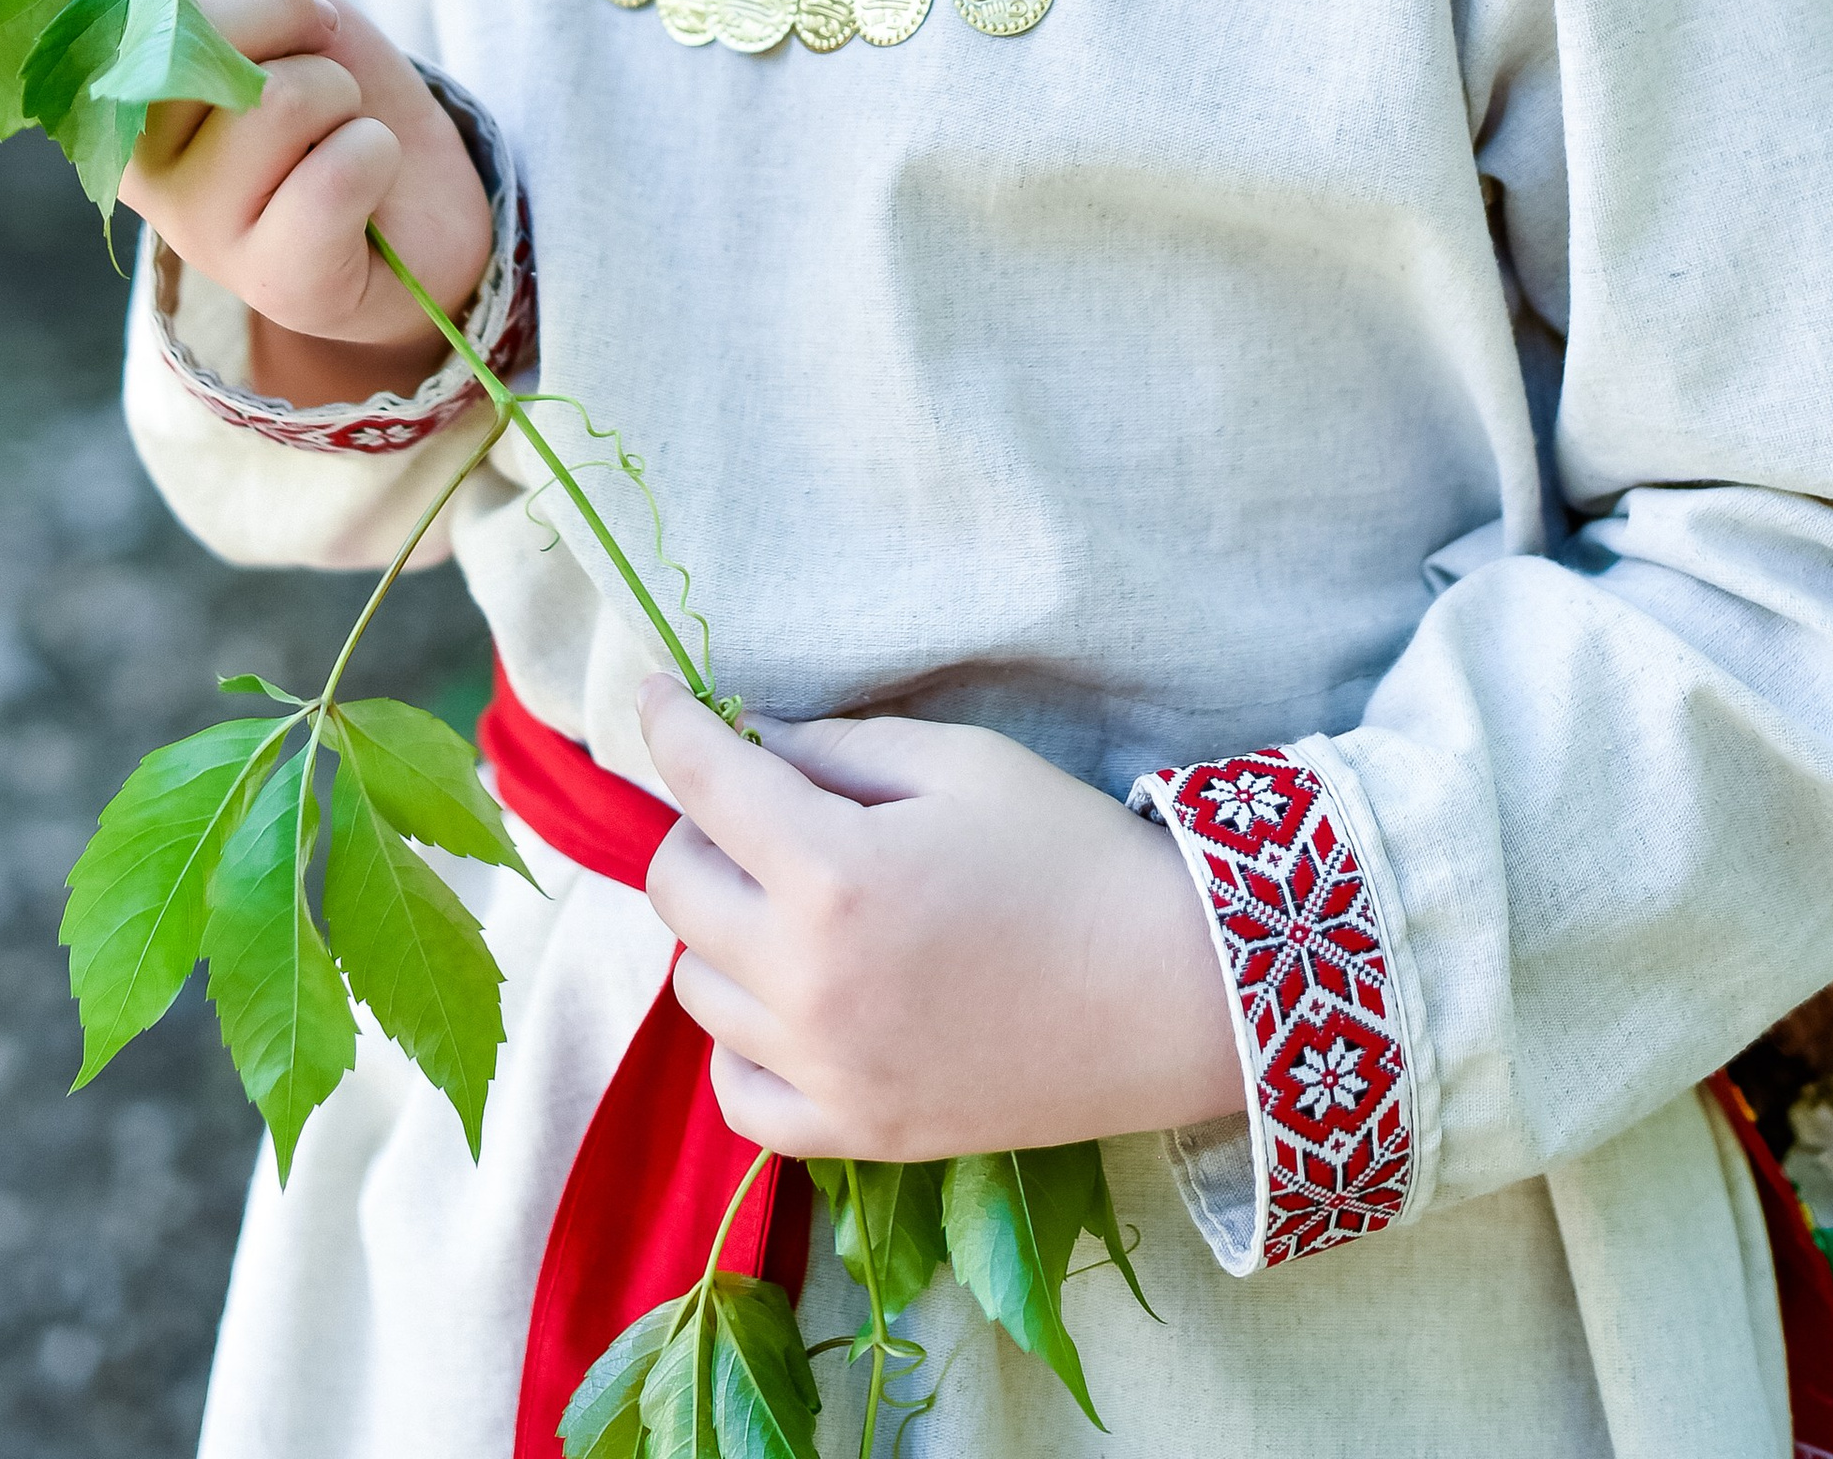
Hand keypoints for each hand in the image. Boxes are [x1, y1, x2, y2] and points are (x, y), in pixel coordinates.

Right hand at [39, 0, 493, 401]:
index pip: (83, 1)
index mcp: (129, 90)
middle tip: (314, 46)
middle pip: (199, 33)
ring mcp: (201, 228)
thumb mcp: (281, 18)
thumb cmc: (336, 103)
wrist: (420, 214)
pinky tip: (362, 183)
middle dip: (287, 13)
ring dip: (340, 96)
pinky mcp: (277, 278)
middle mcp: (140, 161)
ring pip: (278, 101)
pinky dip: (373, 154)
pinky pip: (337, 170)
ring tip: (336, 128)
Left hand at [639, 676, 1242, 1162]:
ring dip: (721, 930)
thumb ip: (838, 750)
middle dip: (703, 828)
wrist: (1173, 995)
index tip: (659, 698)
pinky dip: (743, 1042)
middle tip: (761, 808)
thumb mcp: (958, 763)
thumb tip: (754, 744)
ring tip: (790, 904)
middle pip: (676, 886)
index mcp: (833, 869)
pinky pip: (739, 1093)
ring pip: (695, 986)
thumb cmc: (1072, 857)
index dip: (670, 725)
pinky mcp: (860, 1134)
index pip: (702, 782)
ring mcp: (829, 1069)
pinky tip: (791, 1001)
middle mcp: (809, 977)